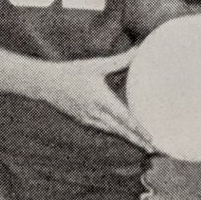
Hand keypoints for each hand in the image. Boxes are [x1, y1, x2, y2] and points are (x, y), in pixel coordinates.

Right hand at [32, 50, 153, 149]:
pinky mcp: (83, 120)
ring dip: (127, 139)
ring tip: (142, 145)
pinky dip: (114, 133)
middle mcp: (97, 113)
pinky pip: (103, 129)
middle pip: (121, 131)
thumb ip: (120, 60)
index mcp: (102, 100)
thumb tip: (138, 50)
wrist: (46, 84)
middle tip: (153, 149)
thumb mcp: (97, 65)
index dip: (138, 129)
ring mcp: (89, 119)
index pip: (125, 118)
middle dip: (137, 141)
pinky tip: (121, 135)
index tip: (150, 138)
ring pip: (112, 132)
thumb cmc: (73, 72)